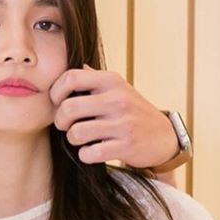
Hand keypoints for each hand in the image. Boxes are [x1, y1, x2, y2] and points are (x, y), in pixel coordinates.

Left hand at [50, 68, 178, 169]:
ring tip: (80, 138)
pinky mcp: (126, 145)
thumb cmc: (132, 111)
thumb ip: (93, 78)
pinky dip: (85, 155)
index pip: (71, 77)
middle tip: (66, 125)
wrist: (163, 136)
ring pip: (76, 133)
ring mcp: (123, 123)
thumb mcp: (117, 88)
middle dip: (60, 121)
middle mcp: (118, 99)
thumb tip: (69, 64)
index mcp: (112, 81)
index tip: (57, 103)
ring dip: (73, 139)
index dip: (56, 92)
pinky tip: (91, 151)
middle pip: (68, 108)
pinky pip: (90, 153)